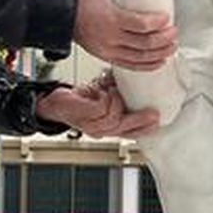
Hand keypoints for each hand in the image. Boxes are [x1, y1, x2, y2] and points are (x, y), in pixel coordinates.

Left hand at [35, 77, 158, 139]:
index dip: (145, 129)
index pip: (131, 133)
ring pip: (116, 117)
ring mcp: (94, 127)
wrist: (54, 104)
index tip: (158, 122)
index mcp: (109, 128)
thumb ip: (119, 95)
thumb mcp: (103, 98)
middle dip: (142, 121)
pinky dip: (107, 97)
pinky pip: (104, 108)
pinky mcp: (86, 118)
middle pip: (128, 130)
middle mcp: (103, 131)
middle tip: (155, 114)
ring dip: (118, 101)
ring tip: (114, 89)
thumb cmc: (79, 101)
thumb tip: (134, 80)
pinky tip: (104, 90)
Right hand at [72, 0, 176, 69]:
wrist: (63, 18)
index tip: (167, 18)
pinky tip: (159, 61)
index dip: (158, 23)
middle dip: (164, 39)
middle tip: (173, 32)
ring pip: (141, 58)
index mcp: (111, 18)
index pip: (141, 24)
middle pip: (145, 43)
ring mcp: (110, 50)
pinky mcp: (109, 57)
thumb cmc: (81, 0)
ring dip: (160, 53)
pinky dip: (147, 65)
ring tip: (171, 47)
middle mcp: (111, 37)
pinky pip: (131, 66)